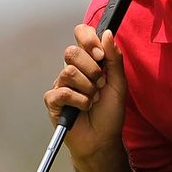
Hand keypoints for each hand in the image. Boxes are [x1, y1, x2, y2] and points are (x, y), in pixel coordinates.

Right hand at [43, 24, 127, 160]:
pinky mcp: (53, 101)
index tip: (100, 54)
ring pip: (68, 71)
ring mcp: (61, 84)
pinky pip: (62, 92)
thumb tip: (108, 34)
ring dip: (88, 87)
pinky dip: (79, 101)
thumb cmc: (110, 112)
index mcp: (88, 61)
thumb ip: (114, 57)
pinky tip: (84, 107)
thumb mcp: (119, 82)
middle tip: (100, 83)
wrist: (103, 138)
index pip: (81, 35)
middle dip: (91, 68)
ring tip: (93, 98)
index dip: (89, 39)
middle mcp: (73, 69)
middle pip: (71, 52)